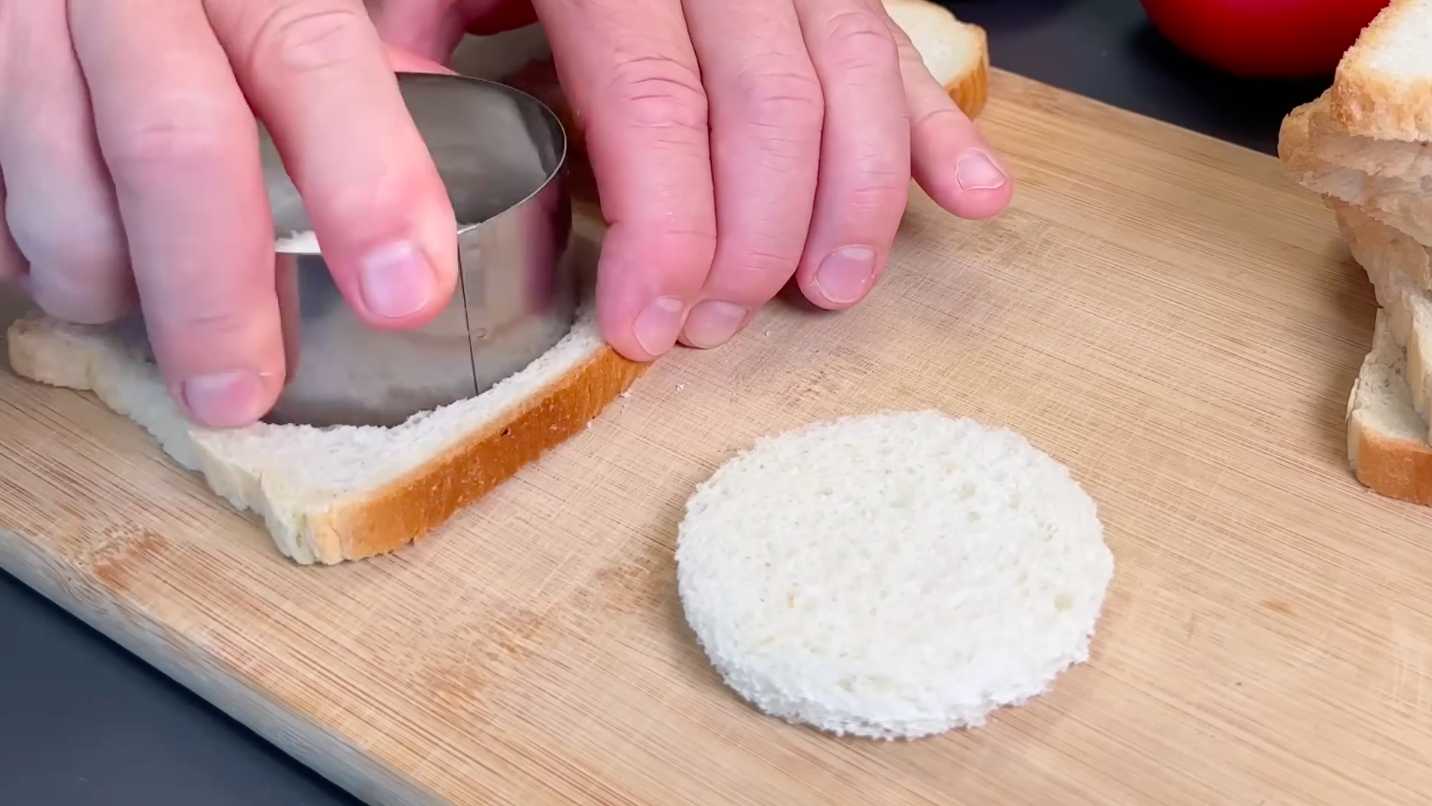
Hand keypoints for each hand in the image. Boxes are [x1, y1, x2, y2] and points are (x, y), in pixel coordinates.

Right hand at [0, 1, 464, 426]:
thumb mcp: (272, 7)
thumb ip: (337, 94)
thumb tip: (413, 235)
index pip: (312, 64)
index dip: (366, 184)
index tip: (404, 293)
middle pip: (172, 145)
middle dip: (213, 295)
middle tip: (237, 394)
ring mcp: (21, 26)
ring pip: (59, 196)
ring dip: (106, 285)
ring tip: (138, 296)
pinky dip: (30, 257)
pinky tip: (72, 236)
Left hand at [378, 0, 1014, 357]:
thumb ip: (407, 53)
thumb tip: (404, 175)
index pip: (651, 102)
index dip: (664, 229)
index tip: (650, 329)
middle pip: (767, 105)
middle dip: (754, 235)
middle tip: (721, 324)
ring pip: (851, 77)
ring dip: (856, 198)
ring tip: (833, 289)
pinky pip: (893, 47)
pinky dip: (936, 128)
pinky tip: (976, 197)